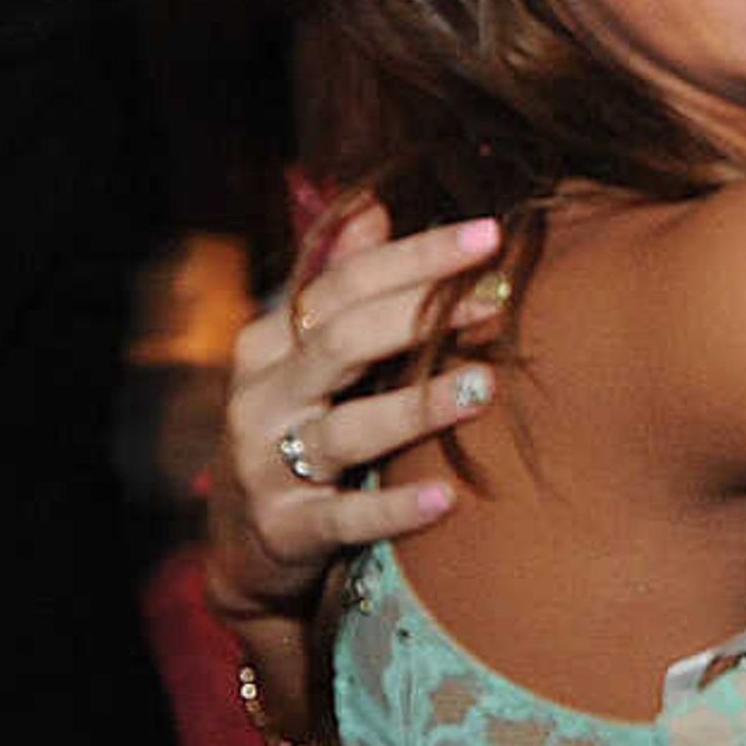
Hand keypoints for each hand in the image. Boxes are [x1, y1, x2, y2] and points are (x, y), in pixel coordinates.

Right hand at [208, 204, 506, 624]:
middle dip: (421, 314)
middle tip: (501, 299)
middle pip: (342, 341)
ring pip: (345, 429)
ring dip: (418, 406)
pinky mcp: (287, 527)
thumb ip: (338, 283)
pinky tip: (446, 498)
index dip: (416, 256)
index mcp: (272, 343)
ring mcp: (268, 464)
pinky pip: (345, 518)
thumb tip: (376, 205)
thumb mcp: (304, 354)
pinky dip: (394, 508)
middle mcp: (263, 396)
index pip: (344, 283)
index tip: (491, 234)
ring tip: (486, 385)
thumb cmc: (297, 425)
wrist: (245, 540)